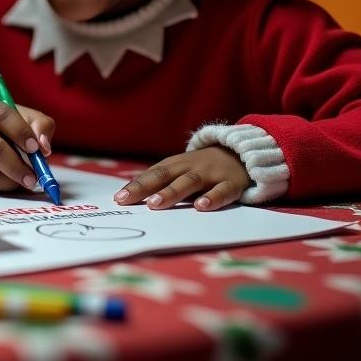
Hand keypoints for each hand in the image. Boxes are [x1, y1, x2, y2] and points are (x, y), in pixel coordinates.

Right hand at [0, 97, 54, 193]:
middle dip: (17, 165)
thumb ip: (40, 125)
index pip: (1, 116)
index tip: (36, 148)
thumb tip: (44, 147)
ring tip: (26, 180)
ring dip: (12, 180)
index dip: (21, 132)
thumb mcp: (22, 116)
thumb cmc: (4, 125)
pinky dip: (2, 187)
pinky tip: (11, 181)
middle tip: (35, 176)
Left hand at [114, 146, 250, 210]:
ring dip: (171, 192)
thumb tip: (134, 197)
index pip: (151, 175)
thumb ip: (162, 182)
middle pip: (164, 176)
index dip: (135, 186)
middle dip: (145, 187)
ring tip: (155, 203)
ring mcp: (210, 174)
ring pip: (189, 182)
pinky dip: (212, 198)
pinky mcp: (231, 183)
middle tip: (127, 199)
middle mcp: (189, 167)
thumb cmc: (203, 168)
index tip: (119, 198)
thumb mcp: (182, 170)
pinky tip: (201, 207)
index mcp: (175, 165)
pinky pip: (222, 191)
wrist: (242, 154)